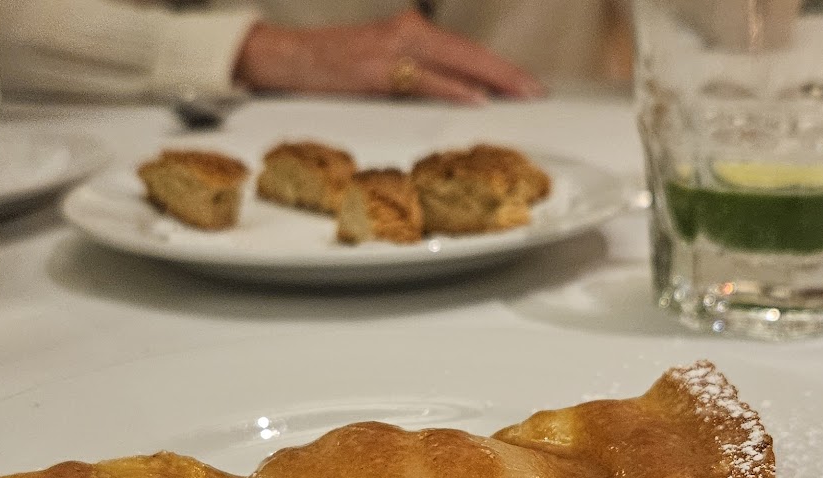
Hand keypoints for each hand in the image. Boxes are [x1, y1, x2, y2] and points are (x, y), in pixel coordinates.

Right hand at [234, 11, 544, 103]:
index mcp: (410, 31)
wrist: (284, 57)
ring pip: (456, 62)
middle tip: (537, 92)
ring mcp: (393, 49)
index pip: (466, 50)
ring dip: (493, 79)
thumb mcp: (382, 66)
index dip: (500, 68)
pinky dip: (454, 89)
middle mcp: (407, 32)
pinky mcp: (378, 70)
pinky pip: (425, 80)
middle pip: (470, 53)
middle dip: (507, 73)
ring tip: (521, 95)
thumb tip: (455, 100)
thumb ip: (417, 76)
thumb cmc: (332, 67)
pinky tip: (477, 98)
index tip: (528, 84)